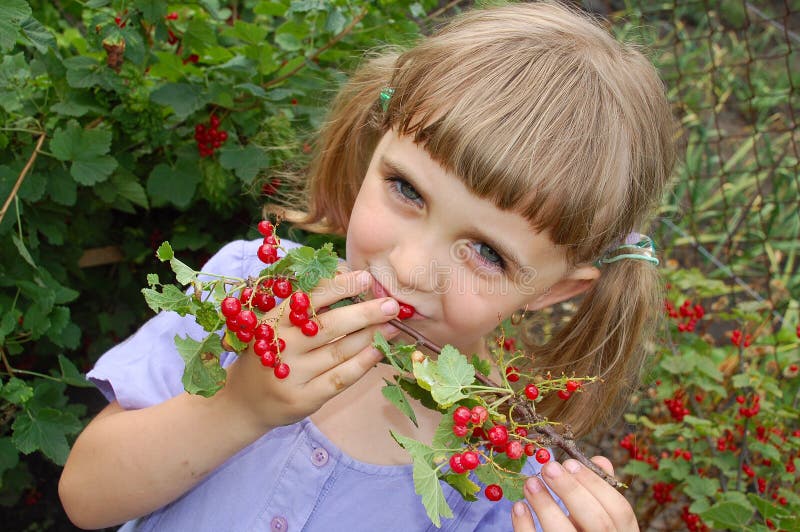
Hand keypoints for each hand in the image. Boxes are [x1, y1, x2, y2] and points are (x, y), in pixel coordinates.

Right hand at [221, 269, 400, 429]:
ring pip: (339, 351)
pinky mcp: (305, 398)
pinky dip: (363, 363)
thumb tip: (348, 278)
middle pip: (329, 326)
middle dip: (365, 313)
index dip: (339, 286)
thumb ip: (305, 306)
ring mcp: (292, 374)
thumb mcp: (276, 325)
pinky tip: (379, 351)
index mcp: (273, 320)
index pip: (309, 298)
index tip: (366, 277)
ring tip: (393, 325)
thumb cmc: (269, 353)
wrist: (244, 401)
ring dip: (370, 336)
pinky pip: (340, 378)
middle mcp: (281, 346)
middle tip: (392, 304)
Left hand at [511, 456, 638, 531]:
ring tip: (530, 483)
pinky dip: (525, 526)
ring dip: (546, 505)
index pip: (620, 510)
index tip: (569, 463)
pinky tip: (519, 507)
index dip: (596, 484)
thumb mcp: (598, 519)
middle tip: (548, 468)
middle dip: (572, 491)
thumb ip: (599, 493)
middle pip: (598, 522)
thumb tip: (600, 461)